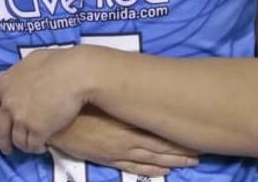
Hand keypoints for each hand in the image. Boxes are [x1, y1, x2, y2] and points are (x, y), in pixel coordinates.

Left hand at [0, 48, 89, 154]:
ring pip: (17, 139)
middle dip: (2, 140)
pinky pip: (33, 145)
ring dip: (23, 144)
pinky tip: (42, 146)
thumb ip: (20, 72)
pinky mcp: (37, 130)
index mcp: (5, 83)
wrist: (75, 73)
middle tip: (6, 148)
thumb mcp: (31, 61)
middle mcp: (9, 102)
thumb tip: (22, 75)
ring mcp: (22, 117)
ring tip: (31, 146)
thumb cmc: (58, 61)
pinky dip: (37, 147)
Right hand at [50, 107, 198, 177]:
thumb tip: (139, 85)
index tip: (197, 134)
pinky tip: (163, 172)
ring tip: (192, 162)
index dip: (179, 135)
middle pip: (161, 147)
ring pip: (153, 160)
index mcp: (127, 122)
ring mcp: (119, 152)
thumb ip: (120, 96)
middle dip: (182, 150)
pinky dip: (151, 170)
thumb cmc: (77, 104)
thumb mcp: (100, 96)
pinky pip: (135, 167)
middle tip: (202, 151)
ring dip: (173, 162)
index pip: (160, 130)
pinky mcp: (109, 159)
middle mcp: (128, 139)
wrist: (55, 120)